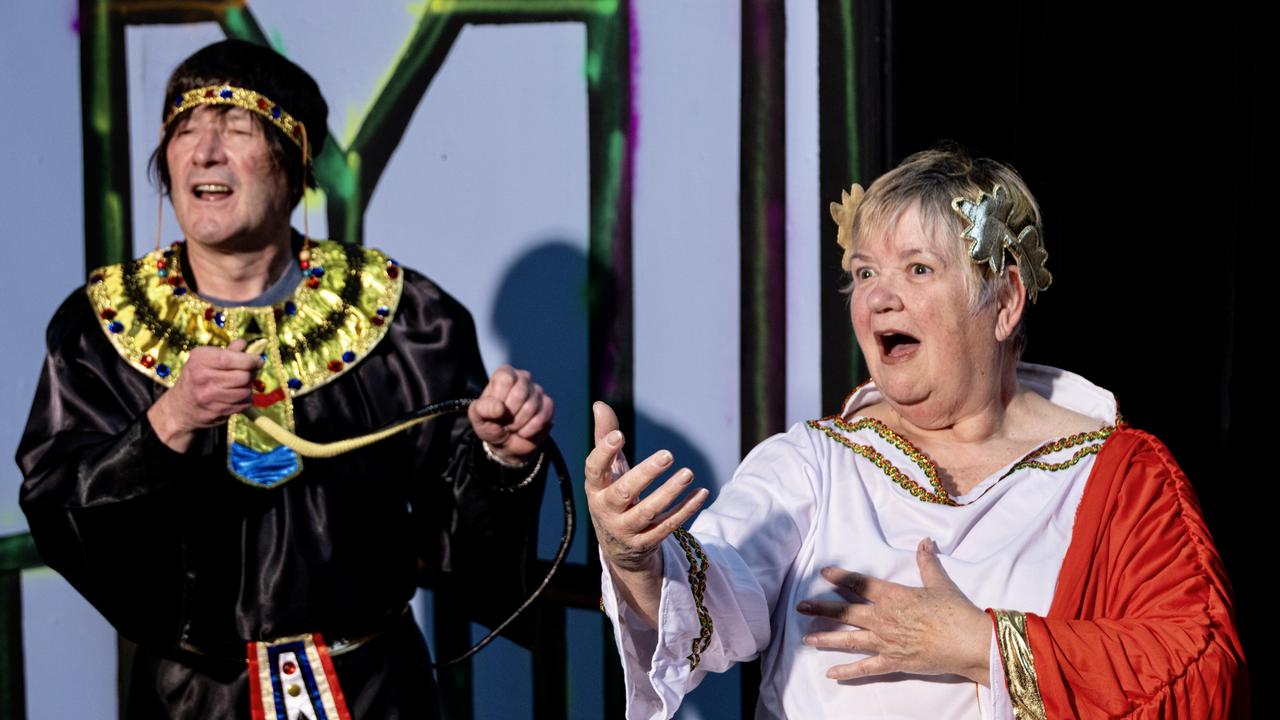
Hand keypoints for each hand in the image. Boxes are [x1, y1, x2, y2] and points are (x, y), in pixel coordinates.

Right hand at [148, 338, 261, 451]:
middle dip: (251, 373)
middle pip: (243, 376)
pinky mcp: (217, 411)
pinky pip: (244, 404)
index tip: (259, 360)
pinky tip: (236, 395)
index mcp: (200, 359)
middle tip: (249, 372)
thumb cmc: (197, 377)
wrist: (180, 407)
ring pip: (246, 391)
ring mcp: (209, 397)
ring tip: (240, 384)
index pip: (230, 359)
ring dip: (248, 387)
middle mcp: (203, 378)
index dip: (250, 359)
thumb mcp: (206, 359)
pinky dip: (245, 399)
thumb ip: (228, 351)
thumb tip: (247, 344)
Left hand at [468, 364, 553, 464]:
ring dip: (518, 424)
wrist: (506, 443)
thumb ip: (483, 409)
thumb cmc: (490, 424)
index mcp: (504, 374)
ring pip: (531, 408)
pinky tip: (524, 430)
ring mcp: (538, 391)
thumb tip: (500, 408)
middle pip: (520, 393)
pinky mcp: (548, 406)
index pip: (506, 379)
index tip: (496, 409)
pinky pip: (541, 419)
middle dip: (509, 414)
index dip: (500, 399)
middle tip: (504, 419)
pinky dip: (529, 430)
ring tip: (513, 425)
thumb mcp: (478, 417)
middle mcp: (523, 378)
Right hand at [585, 402, 707, 625]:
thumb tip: (600, 404)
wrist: (618, 547)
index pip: (594, 470)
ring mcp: (626, 529)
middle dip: (645, 474)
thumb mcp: (608, 471)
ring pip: (648, 512)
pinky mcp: (646, 542)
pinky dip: (686, 509)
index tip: (620, 435)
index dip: (604, 453)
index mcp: (595, 488)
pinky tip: (701, 492)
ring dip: (669, 492)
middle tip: (667, 455)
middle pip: (624, 493)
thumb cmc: (613, 496)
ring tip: (688, 472)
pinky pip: (668, 526)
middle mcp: (606, 510)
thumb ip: (604, 437)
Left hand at [796, 538, 991, 683]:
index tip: (823, 573)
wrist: (968, 641)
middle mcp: (883, 618)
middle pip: (846, 613)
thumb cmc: (955, 610)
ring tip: (807, 640)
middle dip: (821, 609)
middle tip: (800, 607)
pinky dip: (848, 672)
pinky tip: (831, 674)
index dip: (841, 577)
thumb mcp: (939, 582)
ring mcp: (886, 642)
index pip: (860, 584)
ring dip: (827, 639)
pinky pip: (866, 668)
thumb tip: (925, 541)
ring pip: (850, 640)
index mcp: (893, 596)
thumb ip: (927, 562)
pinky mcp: (894, 662)